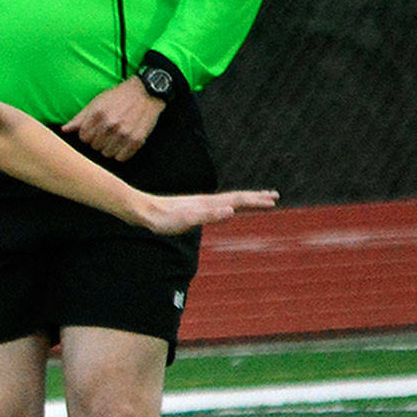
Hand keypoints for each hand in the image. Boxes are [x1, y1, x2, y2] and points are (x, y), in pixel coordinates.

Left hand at [63, 76, 163, 161]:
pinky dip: (121, 153)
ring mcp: (124, 133)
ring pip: (107, 154)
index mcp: (98, 114)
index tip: (95, 130)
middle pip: (95, 147)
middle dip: (98, 141)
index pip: (83, 138)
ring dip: (109, 148)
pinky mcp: (137, 140)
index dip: (88, 135)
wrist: (146, 92)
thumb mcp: (97, 102)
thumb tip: (64, 130)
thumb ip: (80, 118)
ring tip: (115, 137)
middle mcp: (111, 125)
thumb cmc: (119, 97)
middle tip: (107, 132)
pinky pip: (121, 158)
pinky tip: (123, 143)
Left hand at [138, 189, 278, 233]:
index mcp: (209, 204)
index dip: (255, 201)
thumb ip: (208, 216)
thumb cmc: (163, 219)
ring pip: (227, 201)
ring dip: (244, 201)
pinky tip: (226, 209)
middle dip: (255, 198)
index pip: (238, 200)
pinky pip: (217, 207)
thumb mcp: (187, 220)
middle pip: (236, 198)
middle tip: (274, 196)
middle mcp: (206, 202)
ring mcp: (200, 205)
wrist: (143, 212)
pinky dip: (228, 207)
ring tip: (256, 200)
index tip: (273, 200)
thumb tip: (230, 211)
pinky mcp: (192, 210)